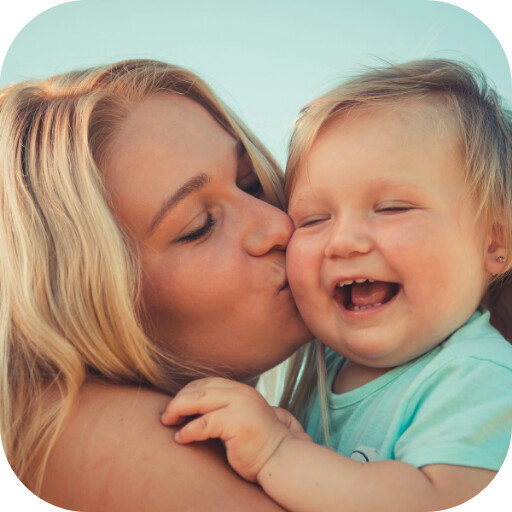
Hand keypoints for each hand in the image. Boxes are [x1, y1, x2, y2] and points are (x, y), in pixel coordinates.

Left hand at [160, 377, 308, 481]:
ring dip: (178, 410)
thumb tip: (190, 410)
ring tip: (167, 422)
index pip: (207, 382)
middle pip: (200, 388)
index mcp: (241, 390)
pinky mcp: (237, 422)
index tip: (175, 406)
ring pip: (198, 399)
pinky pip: (203, 424)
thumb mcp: (240, 418)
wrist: (280, 459)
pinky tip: (180, 439)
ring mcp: (240, 405)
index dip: (187, 391)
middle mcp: (241, 393)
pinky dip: (187, 431)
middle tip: (165, 415)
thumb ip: (223, 409)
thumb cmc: (256, 444)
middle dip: (178, 400)